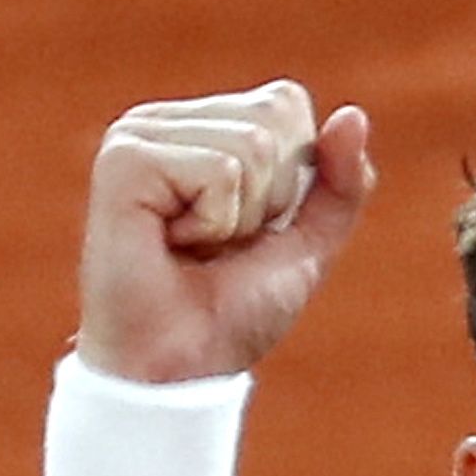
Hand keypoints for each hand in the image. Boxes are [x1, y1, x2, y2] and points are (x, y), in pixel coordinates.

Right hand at [73, 80, 375, 385]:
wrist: (178, 372)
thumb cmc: (229, 314)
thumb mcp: (306, 245)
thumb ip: (340, 185)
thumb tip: (352, 116)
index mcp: (199, 127)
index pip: (287, 103)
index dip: (291, 182)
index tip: (243, 232)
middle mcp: (163, 121)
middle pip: (275, 115)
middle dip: (269, 198)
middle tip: (216, 245)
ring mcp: (137, 135)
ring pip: (252, 145)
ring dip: (240, 218)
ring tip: (193, 248)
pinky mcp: (124, 160)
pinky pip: (220, 171)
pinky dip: (214, 224)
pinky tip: (171, 244)